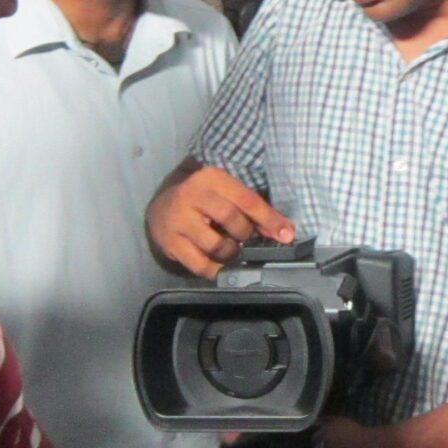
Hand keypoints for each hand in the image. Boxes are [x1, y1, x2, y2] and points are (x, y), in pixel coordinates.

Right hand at [147, 163, 293, 277]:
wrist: (161, 208)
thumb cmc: (203, 201)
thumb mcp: (226, 195)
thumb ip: (252, 210)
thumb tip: (283, 232)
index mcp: (211, 178)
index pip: (247, 200)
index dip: (269, 219)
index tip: (286, 234)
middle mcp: (192, 195)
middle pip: (232, 220)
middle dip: (245, 234)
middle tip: (244, 237)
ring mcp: (178, 220)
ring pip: (217, 245)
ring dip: (230, 252)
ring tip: (229, 248)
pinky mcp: (170, 243)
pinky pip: (200, 265)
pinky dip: (215, 270)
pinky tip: (218, 265)